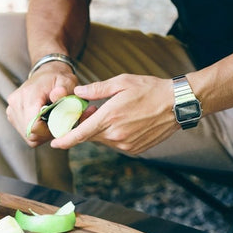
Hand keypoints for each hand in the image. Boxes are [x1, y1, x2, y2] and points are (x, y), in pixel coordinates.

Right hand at [7, 65, 78, 146]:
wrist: (46, 73)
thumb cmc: (58, 79)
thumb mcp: (66, 82)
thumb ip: (64, 89)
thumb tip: (58, 94)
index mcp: (28, 95)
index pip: (34, 126)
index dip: (48, 131)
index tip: (59, 124)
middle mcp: (16, 102)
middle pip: (30, 133)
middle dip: (45, 133)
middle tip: (57, 123)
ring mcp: (11, 109)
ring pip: (27, 136)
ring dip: (41, 133)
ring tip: (50, 120)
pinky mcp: (11, 114)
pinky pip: (25, 133)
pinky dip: (35, 132)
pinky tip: (42, 121)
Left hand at [50, 74, 177, 154]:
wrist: (177, 104)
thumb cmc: (150, 89)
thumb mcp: (121, 82)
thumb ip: (97, 89)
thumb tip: (78, 92)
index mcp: (110, 118)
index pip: (81, 134)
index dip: (65, 140)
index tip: (55, 143)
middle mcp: (116, 135)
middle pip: (91, 136)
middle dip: (87, 126)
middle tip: (91, 111)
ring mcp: (126, 145)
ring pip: (104, 140)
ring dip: (102, 130)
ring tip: (113, 113)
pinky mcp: (135, 149)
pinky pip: (117, 144)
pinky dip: (115, 135)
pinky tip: (125, 121)